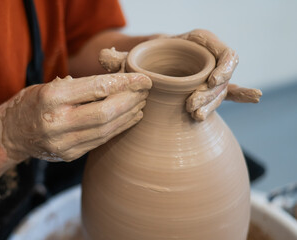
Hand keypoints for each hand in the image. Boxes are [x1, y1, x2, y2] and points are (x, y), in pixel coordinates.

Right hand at [0, 73, 151, 161]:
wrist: (12, 134)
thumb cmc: (32, 103)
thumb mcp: (50, 85)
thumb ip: (80, 85)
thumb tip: (117, 82)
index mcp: (51, 98)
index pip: (96, 88)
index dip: (124, 83)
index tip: (143, 79)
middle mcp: (57, 122)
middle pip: (105, 113)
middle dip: (130, 100)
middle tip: (145, 91)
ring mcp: (63, 143)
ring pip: (106, 130)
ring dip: (128, 116)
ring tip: (142, 103)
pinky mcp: (69, 155)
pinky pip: (100, 141)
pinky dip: (118, 128)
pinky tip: (130, 118)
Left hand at [99, 29, 261, 120]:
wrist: (147, 70)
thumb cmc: (141, 61)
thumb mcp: (131, 61)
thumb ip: (119, 60)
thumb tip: (103, 56)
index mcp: (195, 44)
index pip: (220, 52)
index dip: (223, 68)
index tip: (211, 83)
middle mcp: (206, 58)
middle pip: (222, 75)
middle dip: (211, 94)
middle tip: (191, 108)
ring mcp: (208, 76)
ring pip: (221, 91)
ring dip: (212, 105)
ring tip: (195, 117)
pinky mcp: (206, 91)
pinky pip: (227, 93)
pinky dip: (241, 94)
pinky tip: (253, 97)